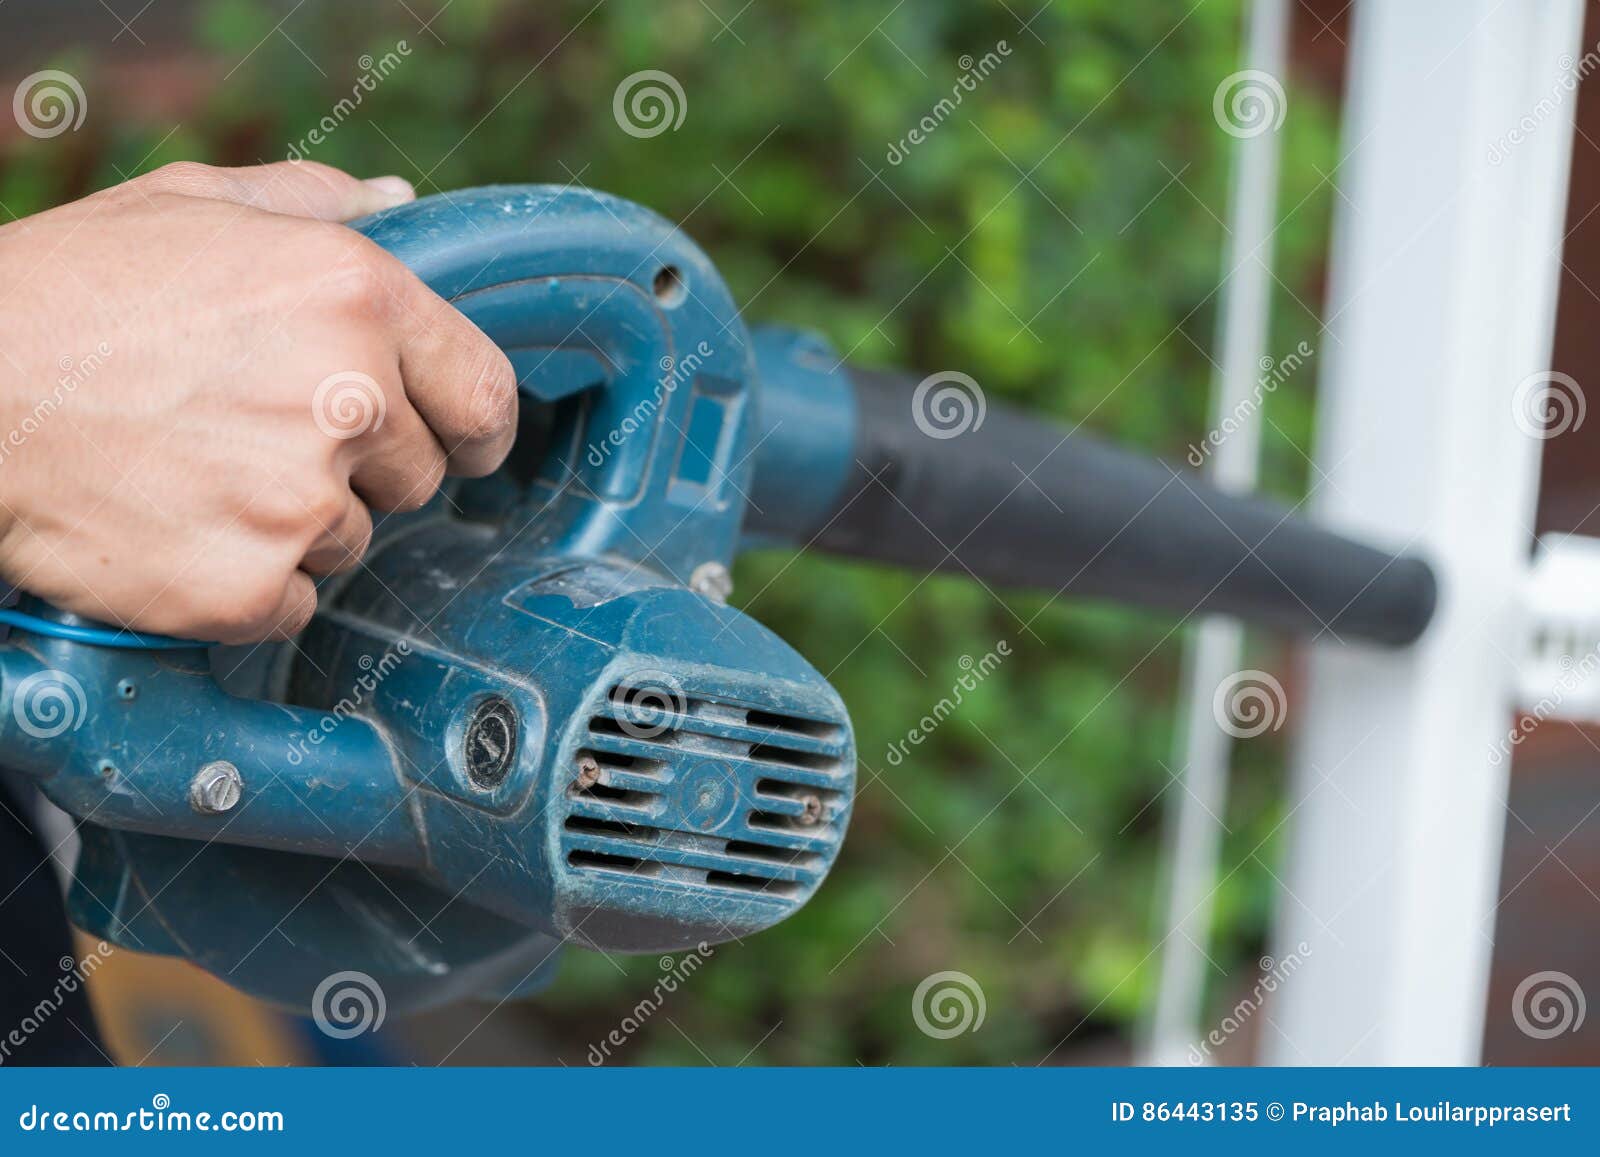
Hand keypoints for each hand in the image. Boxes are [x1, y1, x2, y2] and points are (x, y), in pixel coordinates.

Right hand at [0, 161, 516, 643]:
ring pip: (352, 542)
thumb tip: (405, 204)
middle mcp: (348, 401)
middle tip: (262, 436)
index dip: (478, 427)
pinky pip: (297, 602)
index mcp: (355, 295)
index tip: (464, 444)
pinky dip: (252, 582)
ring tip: (202, 470)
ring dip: (298, 523)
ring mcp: (299, 503)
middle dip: (364, 468)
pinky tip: (185, 527)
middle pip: (418, 476)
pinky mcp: (249, 587)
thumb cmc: (71, 292)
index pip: (485, 392)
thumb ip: (316, 203)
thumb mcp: (194, 206)